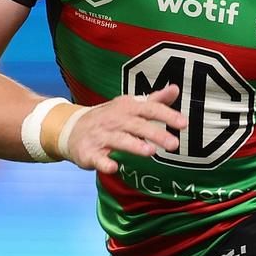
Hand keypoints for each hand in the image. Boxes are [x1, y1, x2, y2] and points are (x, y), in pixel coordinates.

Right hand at [65, 85, 186, 173]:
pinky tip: (114, 167)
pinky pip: (97, 158)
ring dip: (134, 146)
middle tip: (174, 144)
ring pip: (119, 140)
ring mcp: (100, 136)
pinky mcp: (89, 152)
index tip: (184, 123)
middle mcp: (114, 120)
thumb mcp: (131, 105)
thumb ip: (155, 100)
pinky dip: (105, 163)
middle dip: (156, 133)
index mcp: (127, 107)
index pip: (150, 109)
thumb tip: (176, 88)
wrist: (71, 128)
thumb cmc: (110, 118)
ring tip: (151, 152)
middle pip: (137, 125)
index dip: (167, 115)